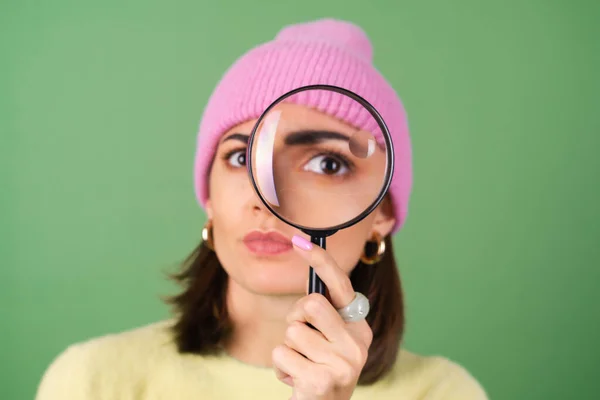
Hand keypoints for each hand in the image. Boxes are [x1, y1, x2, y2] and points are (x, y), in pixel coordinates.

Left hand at [272, 235, 372, 399]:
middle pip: (311, 303)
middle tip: (300, 337)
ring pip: (293, 331)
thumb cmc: (319, 367)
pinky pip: (282, 354)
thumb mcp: (326, 337)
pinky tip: (297, 379)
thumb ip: (322, 310)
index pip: (341, 284)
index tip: (299, 240)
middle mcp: (358, 342)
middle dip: (296, 317)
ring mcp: (344, 363)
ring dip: (288, 348)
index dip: (320, 260)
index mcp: (359, 325)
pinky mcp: (324, 380)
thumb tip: (307, 258)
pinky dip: (281, 367)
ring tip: (301, 364)